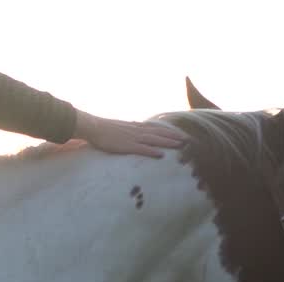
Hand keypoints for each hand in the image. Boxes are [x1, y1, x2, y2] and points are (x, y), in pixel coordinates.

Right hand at [72, 111, 186, 158]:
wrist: (95, 127)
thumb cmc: (105, 128)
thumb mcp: (121, 126)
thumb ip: (130, 127)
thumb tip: (135, 125)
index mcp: (137, 127)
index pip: (157, 129)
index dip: (170, 132)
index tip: (181, 134)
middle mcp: (138, 131)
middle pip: (160, 133)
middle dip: (175, 136)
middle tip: (188, 140)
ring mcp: (133, 138)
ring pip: (155, 140)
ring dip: (169, 142)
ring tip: (181, 145)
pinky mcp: (126, 146)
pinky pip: (142, 149)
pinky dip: (152, 151)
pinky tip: (161, 155)